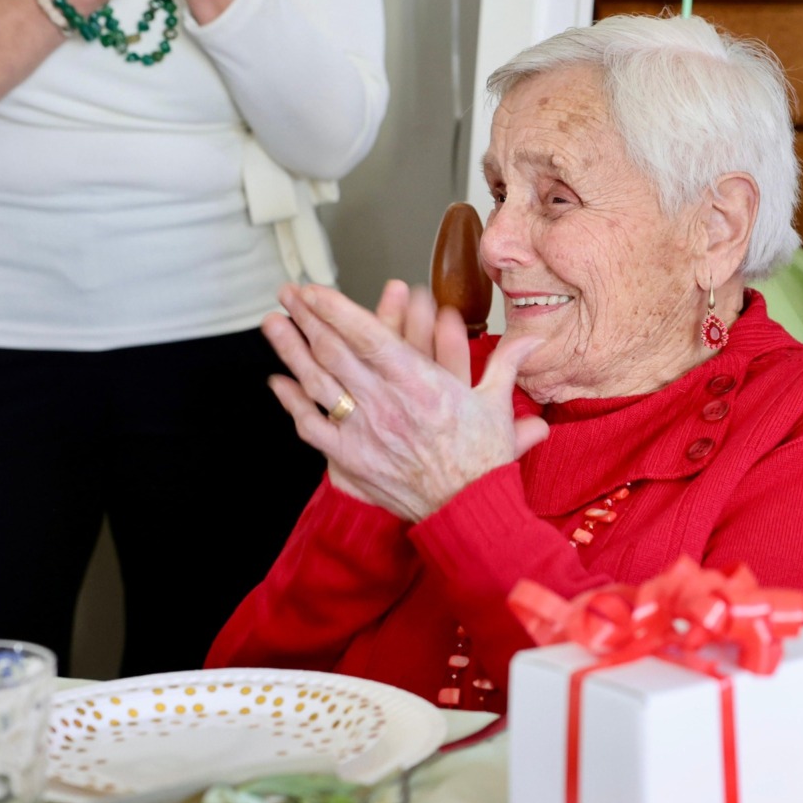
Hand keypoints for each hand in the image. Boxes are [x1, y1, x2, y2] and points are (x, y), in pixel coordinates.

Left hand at [262, 281, 548, 520]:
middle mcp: (386, 402)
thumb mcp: (497, 405)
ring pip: (317, 382)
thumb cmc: (482, 461)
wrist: (468, 512)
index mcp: (419, 382)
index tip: (316, 289)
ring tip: (273, 323)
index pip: (367, 334)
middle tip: (287, 293)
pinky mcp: (351, 459)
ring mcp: (364, 431)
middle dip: (306, 317)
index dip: (336, 308)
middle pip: (334, 351)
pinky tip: (278, 381)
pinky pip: (312, 427)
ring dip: (291, 350)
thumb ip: (506, 364)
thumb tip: (529, 338)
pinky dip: (292, 403)